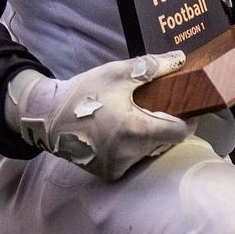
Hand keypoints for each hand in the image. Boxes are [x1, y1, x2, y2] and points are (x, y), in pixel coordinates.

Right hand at [5, 52, 196, 181]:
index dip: (188, 120)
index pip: (179, 132)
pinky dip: (134, 148)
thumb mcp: (117, 73)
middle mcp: (130, 153)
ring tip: (136, 119)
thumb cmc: (84, 93)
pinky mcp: (109, 174)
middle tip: (156, 109)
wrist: (47, 117)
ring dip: (149, 137)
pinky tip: (122, 134)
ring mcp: (119, 167)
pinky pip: (134, 161)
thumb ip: (151, 66)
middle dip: (165, 126)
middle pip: (165, 142)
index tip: (187, 110)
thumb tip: (180, 59)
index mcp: (136, 129)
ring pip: (150, 152)